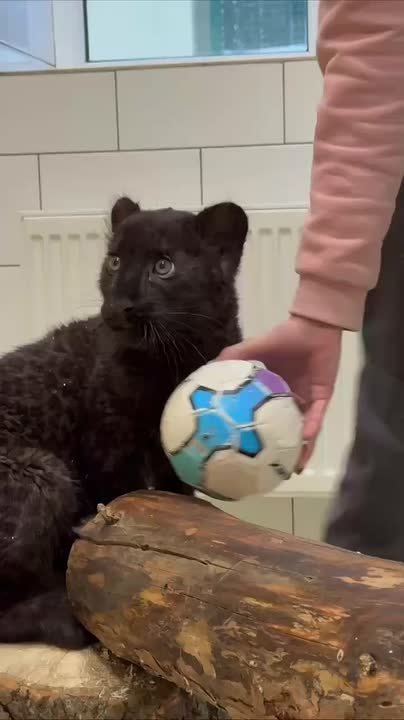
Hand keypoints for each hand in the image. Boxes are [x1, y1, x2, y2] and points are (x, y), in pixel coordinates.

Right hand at [218, 316, 342, 469]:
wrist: (312, 327)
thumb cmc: (281, 337)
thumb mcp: (250, 349)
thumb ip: (231, 359)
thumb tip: (204, 373)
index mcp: (270, 394)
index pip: (260, 420)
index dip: (252, 436)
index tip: (240, 453)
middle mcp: (288, 401)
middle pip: (282, 432)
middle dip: (277, 452)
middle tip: (266, 471)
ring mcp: (306, 401)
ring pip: (302, 432)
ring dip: (298, 450)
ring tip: (290, 469)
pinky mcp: (322, 397)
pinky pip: (316, 417)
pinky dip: (311, 428)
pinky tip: (304, 441)